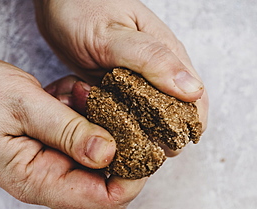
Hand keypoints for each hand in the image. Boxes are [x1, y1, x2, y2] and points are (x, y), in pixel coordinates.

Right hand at [0, 57, 145, 208]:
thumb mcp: (22, 105)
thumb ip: (67, 130)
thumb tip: (109, 152)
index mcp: (40, 180)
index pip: (106, 199)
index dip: (134, 177)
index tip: (143, 144)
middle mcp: (48, 179)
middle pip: (109, 186)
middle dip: (123, 151)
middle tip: (115, 114)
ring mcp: (50, 163)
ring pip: (98, 158)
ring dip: (99, 126)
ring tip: (77, 96)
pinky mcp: (50, 146)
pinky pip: (83, 137)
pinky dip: (84, 115)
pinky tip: (67, 95)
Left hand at [34, 0, 207, 154]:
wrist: (59, 3)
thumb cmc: (84, 8)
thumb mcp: (115, 34)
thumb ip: (152, 59)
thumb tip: (192, 91)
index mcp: (170, 58)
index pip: (196, 104)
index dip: (186, 130)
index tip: (163, 146)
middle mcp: (159, 74)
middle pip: (174, 119)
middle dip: (156, 138)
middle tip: (126, 142)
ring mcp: (138, 84)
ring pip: (149, 122)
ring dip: (133, 134)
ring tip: (108, 132)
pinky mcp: (119, 91)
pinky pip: (125, 117)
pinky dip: (115, 126)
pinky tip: (100, 124)